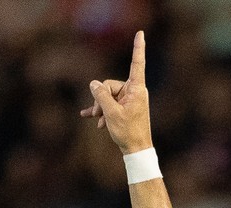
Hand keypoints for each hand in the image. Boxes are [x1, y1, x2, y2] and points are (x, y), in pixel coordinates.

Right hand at [80, 31, 152, 153]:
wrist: (136, 150)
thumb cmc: (128, 132)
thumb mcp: (111, 113)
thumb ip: (101, 96)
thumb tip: (94, 83)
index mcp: (137, 89)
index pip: (137, 63)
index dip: (138, 48)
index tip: (140, 33)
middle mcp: (135, 91)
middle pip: (110, 84)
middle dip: (101, 98)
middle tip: (100, 115)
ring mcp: (130, 99)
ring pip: (108, 95)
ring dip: (101, 107)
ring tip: (98, 120)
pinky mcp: (125, 107)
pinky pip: (111, 103)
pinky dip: (102, 111)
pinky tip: (89, 117)